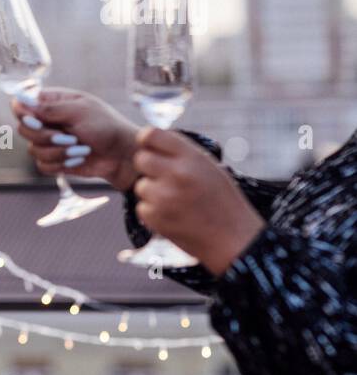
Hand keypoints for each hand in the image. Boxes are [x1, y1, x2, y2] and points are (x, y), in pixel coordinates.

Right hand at [12, 87, 141, 190]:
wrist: (122, 154)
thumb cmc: (105, 126)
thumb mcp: (79, 112)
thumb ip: (49, 109)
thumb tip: (21, 103)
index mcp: (52, 102)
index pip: (21, 104)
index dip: (22, 113)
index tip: (36, 121)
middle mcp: (47, 121)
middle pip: (23, 129)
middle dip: (45, 136)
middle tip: (68, 137)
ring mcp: (49, 141)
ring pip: (33, 150)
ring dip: (58, 152)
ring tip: (80, 148)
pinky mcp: (54, 160)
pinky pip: (42, 165)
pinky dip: (60, 164)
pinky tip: (78, 158)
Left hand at [132, 128, 264, 275]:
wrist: (234, 239)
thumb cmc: (224, 201)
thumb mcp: (210, 168)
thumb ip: (182, 155)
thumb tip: (151, 142)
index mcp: (192, 157)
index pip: (151, 135)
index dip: (147, 141)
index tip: (150, 147)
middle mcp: (176, 173)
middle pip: (140, 159)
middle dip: (149, 167)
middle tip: (164, 177)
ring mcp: (164, 196)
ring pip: (140, 185)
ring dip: (152, 191)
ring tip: (175, 200)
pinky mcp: (155, 217)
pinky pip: (142, 207)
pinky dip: (153, 211)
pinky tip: (173, 215)